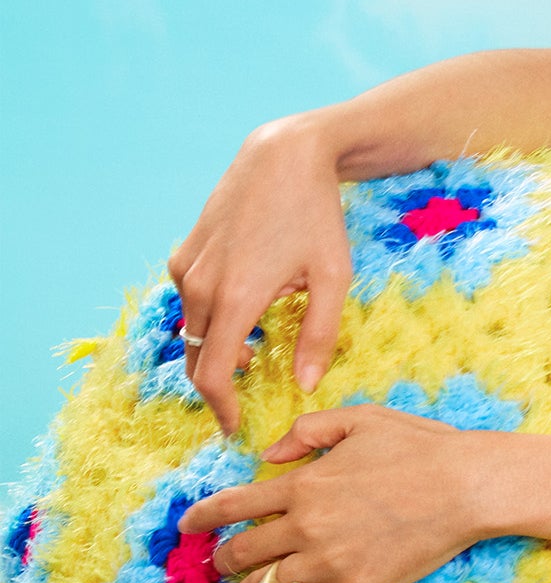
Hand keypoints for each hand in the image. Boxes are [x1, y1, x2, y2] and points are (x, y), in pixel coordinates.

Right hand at [168, 116, 353, 434]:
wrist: (283, 155)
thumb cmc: (316, 215)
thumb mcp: (333, 277)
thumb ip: (320, 336)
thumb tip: (306, 386)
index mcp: (236, 297)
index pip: (212, 374)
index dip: (221, 408)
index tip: (236, 427)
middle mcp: (200, 284)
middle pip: (196, 356)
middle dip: (218, 384)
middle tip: (247, 397)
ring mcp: (187, 265)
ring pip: (191, 328)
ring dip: (216, 347)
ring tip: (257, 350)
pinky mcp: (184, 251)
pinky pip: (190, 299)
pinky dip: (210, 317)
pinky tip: (245, 309)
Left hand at [180, 407, 498, 582]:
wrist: (467, 484)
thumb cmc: (421, 446)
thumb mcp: (360, 418)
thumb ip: (308, 431)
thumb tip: (268, 455)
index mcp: (303, 485)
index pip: (233, 503)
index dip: (202, 516)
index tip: (186, 526)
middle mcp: (306, 526)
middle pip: (243, 550)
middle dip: (223, 560)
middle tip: (216, 568)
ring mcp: (328, 563)